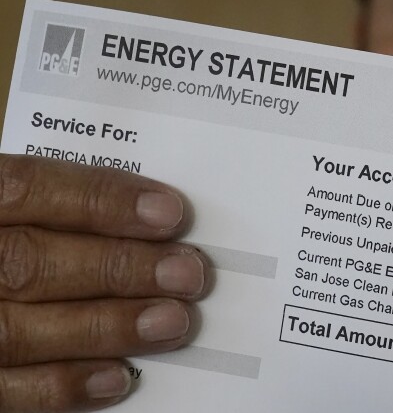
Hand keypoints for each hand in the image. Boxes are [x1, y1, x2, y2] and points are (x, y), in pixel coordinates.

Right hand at [0, 155, 207, 411]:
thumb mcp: (17, 208)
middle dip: (118, 267)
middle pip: (28, 262)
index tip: (170, 213)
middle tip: (187, 273)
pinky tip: (120, 376)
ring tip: (173, 321)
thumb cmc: (10, 237)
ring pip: (18, 330)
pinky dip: (63, 384)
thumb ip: (63, 204)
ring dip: (107, 326)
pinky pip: (2, 391)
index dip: (100, 199)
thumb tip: (153, 213)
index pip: (26, 189)